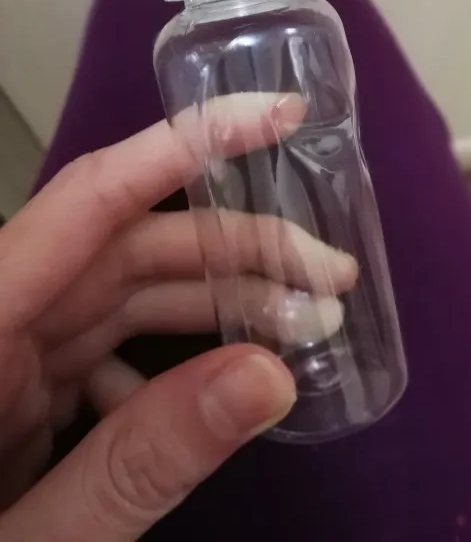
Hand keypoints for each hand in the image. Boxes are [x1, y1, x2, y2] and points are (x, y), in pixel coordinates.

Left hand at [0, 93, 355, 540]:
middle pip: (132, 247)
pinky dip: (169, 362)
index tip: (277, 117)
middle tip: (329, 276)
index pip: (92, 200)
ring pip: (128, 294)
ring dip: (217, 305)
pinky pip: (105, 348)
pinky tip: (214, 397)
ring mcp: (7, 350)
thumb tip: (269, 377)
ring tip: (303, 328)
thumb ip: (139, 462)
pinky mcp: (18, 388)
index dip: (187, 144)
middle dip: (239, 250)